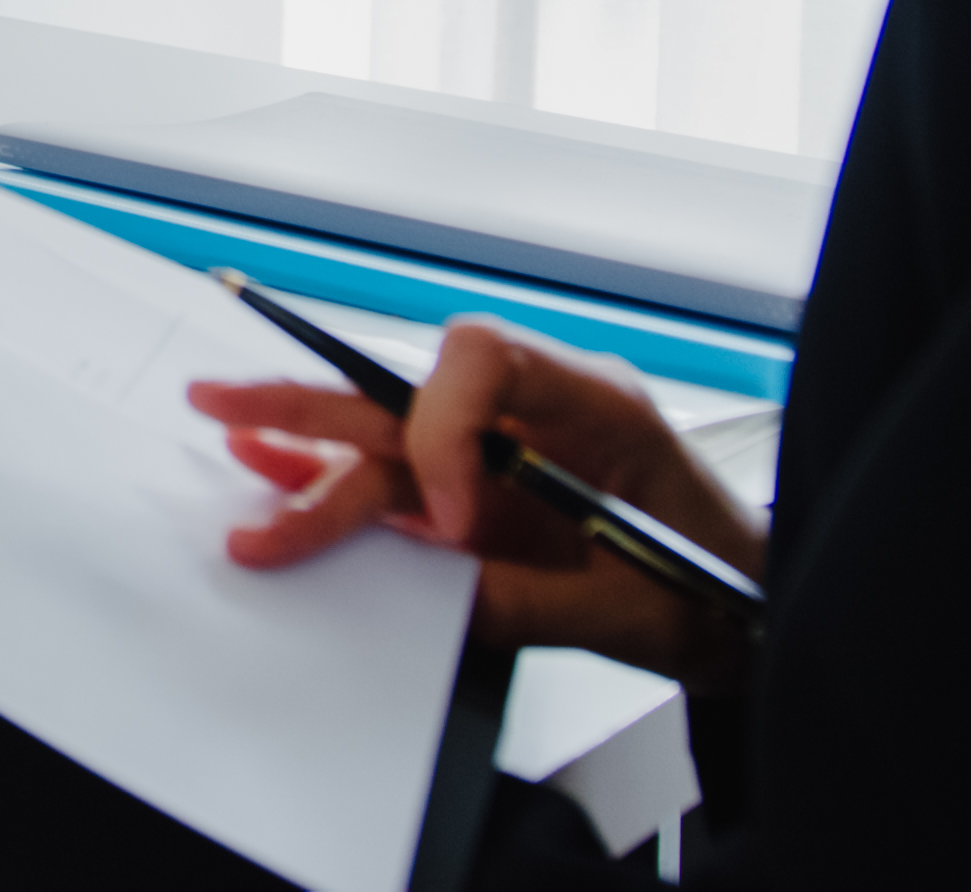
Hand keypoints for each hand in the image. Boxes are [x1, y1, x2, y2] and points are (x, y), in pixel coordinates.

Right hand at [189, 317, 768, 681]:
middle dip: (316, 401)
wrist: (745, 610)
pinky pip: (395, 473)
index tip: (449, 522)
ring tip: (225, 426)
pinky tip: (271, 464)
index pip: (482, 359)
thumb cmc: (712, 588)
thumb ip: (524, 602)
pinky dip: (332, 471)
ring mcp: (503, 450)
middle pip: (409, 390)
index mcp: (593, 403)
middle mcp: (534, 411)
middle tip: (229, 405)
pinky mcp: (482, 493)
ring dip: (304, 437)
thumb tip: (432, 600)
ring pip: (387, 431)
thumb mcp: (625, 610)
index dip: (441, 430)